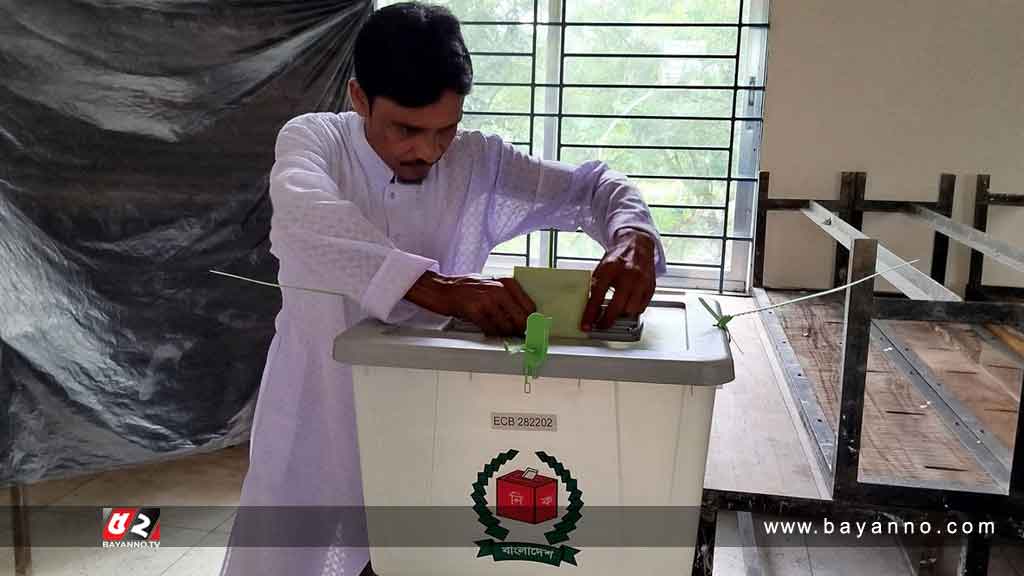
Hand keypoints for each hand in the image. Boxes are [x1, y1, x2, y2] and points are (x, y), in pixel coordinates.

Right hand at [405, 272, 536, 336]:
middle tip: (519, 337)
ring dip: (505, 334)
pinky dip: (492, 334)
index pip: (530, 307)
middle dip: (520, 331)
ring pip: (507, 327)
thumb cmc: (465, 288)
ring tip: (500, 333)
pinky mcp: (475, 311)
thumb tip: (523, 317)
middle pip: (521, 319)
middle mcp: (499, 289)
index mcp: (507, 282)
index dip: (531, 321)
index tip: (531, 330)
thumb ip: (507, 297)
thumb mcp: (491, 284)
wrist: (440, 288)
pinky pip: (491, 330)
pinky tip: (489, 331)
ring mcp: (488, 300)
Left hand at [581, 228, 656, 330]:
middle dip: (607, 320)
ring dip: (621, 315)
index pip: (598, 295)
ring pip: (631, 309)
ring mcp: (642, 281)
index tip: (586, 325)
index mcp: (611, 267)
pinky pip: (641, 307)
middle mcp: (628, 274)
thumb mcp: (602, 268)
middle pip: (617, 306)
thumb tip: (589, 308)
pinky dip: (632, 310)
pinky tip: (626, 307)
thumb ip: (596, 286)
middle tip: (600, 325)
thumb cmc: (618, 258)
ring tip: (615, 313)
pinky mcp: (650, 286)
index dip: (590, 313)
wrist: (637, 245)